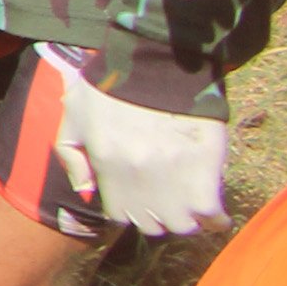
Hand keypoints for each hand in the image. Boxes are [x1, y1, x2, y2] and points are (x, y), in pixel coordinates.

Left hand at [40, 47, 227, 235]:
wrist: (159, 60)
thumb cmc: (112, 85)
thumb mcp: (75, 115)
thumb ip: (71, 156)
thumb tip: (87, 191)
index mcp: (106, 163)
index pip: (118, 214)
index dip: (130, 210)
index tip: (139, 202)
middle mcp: (138, 176)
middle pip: (152, 225)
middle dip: (156, 217)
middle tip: (164, 204)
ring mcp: (173, 176)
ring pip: (182, 225)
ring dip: (186, 221)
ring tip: (189, 210)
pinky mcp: (206, 170)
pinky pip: (213, 213)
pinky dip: (215, 218)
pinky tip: (215, 215)